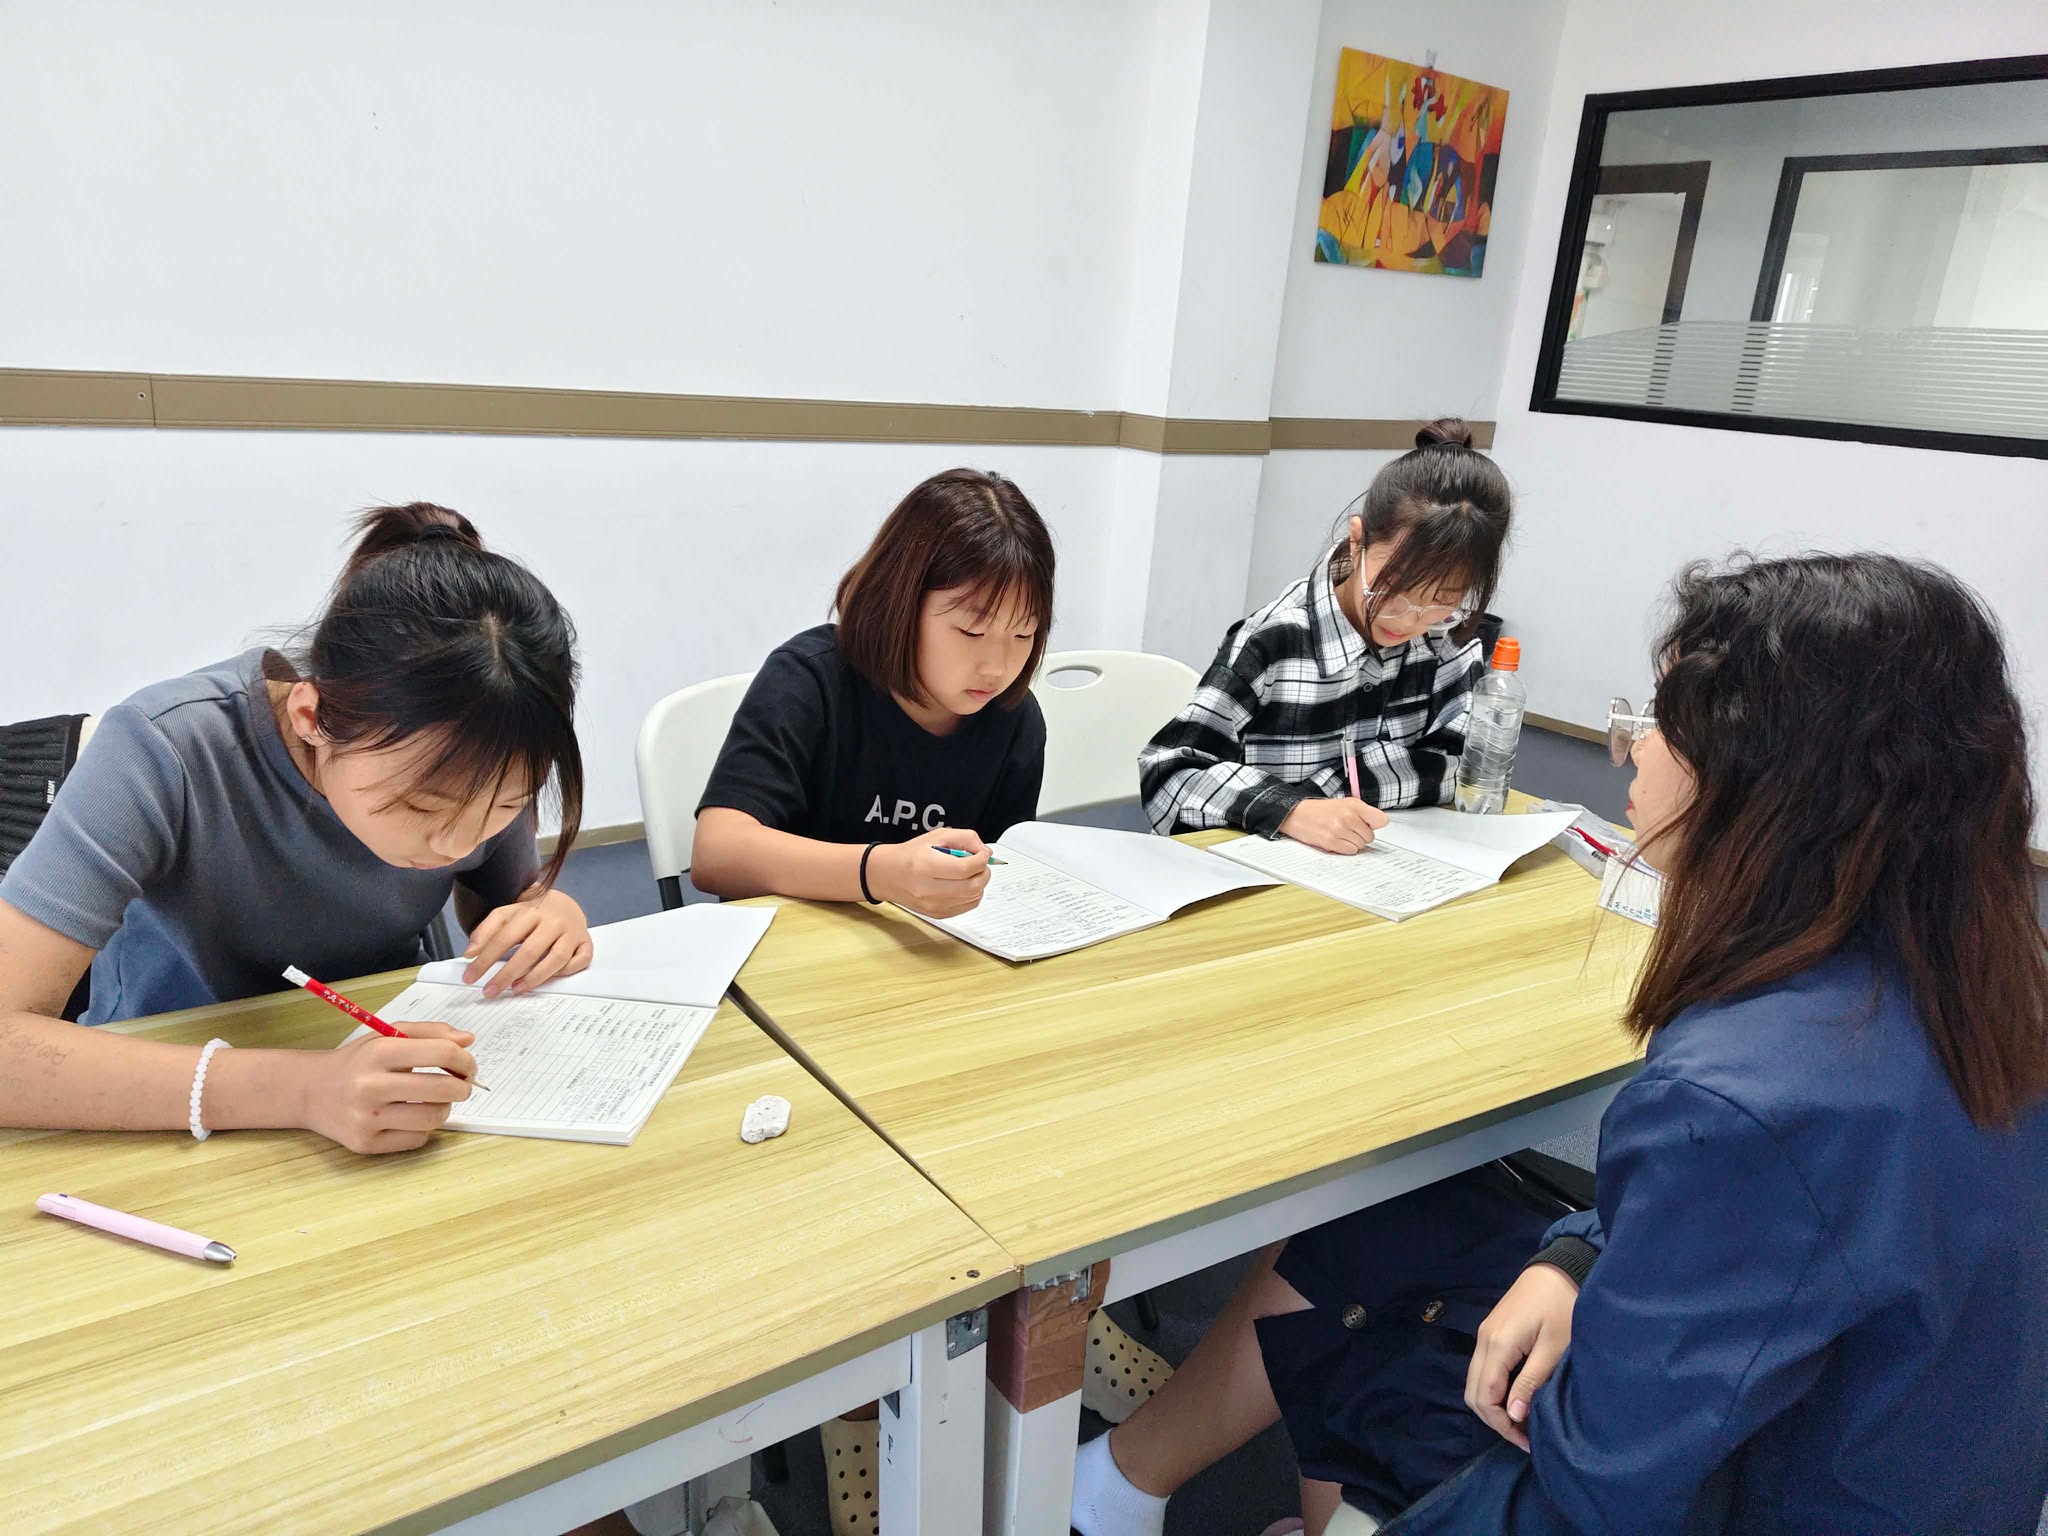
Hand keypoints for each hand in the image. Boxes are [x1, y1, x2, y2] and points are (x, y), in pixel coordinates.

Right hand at [298, 1021, 476, 1153]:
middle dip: (463, 1088)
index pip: (442, 1052)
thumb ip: (430, 1032)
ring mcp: (366, 1118)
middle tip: (460, 1086)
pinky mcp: (365, 1144)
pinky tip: (411, 1117)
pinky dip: (423, 1129)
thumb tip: (468, 1040)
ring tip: (434, 1101)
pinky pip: (417, 1139)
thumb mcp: (387, 1036)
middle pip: (443, 1089)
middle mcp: (370, 1086)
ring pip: (434, 1118)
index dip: (465, 1060)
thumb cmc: (358, 1062)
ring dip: (444, 1109)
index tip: (468, 1065)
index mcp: (379, 1052)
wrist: (311, 1091)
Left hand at [462, 888, 593, 998]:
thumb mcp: (507, 914)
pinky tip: (549, 978)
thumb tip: (470, 953)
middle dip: (506, 974)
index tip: (470, 977)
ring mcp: (573, 933)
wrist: (565, 903)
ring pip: (557, 959)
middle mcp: (554, 921)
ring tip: (516, 989)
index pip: (505, 937)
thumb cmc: (532, 914)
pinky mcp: (586, 943)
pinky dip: (566, 972)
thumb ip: (486, 930)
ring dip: (535, 977)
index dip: (486, 959)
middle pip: (529, 951)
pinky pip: (579, 961)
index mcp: (531, 911)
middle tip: (490, 991)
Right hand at [870, 827, 991, 917]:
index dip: (981, 860)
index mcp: (926, 865)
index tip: (984, 854)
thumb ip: (964, 838)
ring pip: (973, 898)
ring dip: (979, 884)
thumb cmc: (911, 854)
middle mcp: (928, 889)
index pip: (964, 868)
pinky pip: (967, 907)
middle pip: (972, 886)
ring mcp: (933, 905)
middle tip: (980, 864)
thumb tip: (983, 850)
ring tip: (970, 873)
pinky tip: (964, 885)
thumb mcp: (936, 836)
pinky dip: (973, 895)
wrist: (888, 875)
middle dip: (984, 873)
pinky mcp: (938, 914)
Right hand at [1279, 796, 1388, 853]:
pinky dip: (1344, 848)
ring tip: (1340, 834)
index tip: (1369, 825)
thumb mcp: (1345, 804)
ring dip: (1352, 843)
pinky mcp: (1331, 841)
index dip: (1375, 825)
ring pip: (1360, 845)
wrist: (1298, 814)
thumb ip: (1364, 813)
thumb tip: (1379, 824)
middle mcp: (1348, 816)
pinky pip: (1350, 851)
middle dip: (1360, 835)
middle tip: (1348, 829)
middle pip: (1370, 836)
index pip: (1381, 820)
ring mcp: (1339, 829)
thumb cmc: (1322, 810)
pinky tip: (1336, 840)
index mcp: (1354, 805)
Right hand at [1465, 1263, 1580, 1450]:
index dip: (1502, 1425)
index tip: (1528, 1441)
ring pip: (1476, 1382)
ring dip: (1494, 1406)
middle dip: (1495, 1420)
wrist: (1558, 1269)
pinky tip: (1518, 1397)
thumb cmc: (1562, 1307)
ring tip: (1523, 1420)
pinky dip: (1495, 1390)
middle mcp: (1483, 1341)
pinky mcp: (1491, 1332)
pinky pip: (1484, 1370)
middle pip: (1473, 1393)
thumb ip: (1531, 1382)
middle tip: (1524, 1436)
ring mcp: (1484, 1335)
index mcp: (1497, 1345)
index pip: (1484, 1398)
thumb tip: (1513, 1416)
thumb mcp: (1554, 1349)